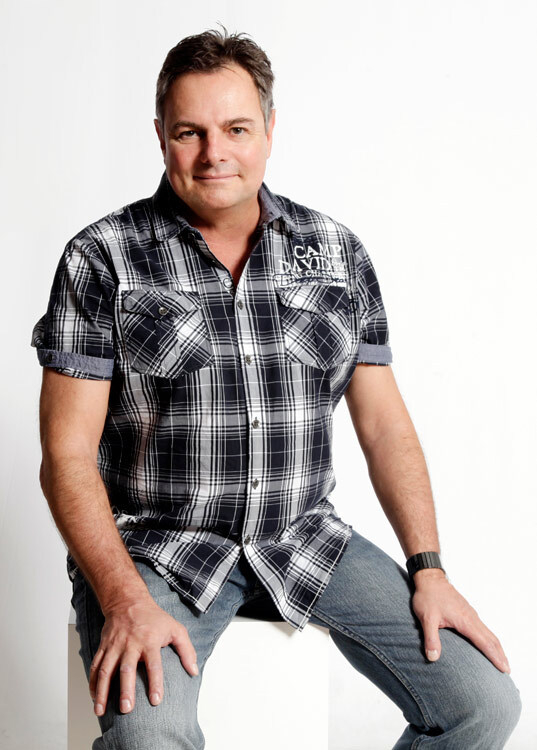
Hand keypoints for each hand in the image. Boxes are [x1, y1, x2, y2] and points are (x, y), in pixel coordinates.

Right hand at [89, 596, 198, 716]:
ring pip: (106, 670)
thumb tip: (194, 671)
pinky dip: (93, 682)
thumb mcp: (175, 628)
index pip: (154, 665)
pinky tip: (94, 697)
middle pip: (127, 669)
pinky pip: (95, 665)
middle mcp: (130, 644)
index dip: (155, 683)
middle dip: (126, 690)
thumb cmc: (154, 617)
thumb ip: (186, 650)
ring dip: (102, 691)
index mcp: (149, 640)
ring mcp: (115, 645)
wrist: (128, 600)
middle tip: (126, 709)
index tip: (156, 701)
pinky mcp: (103, 646)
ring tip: (101, 711)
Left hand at [411, 569, 510, 673]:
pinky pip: (483, 628)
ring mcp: (470, 614)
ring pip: (488, 632)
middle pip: (491, 638)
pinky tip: (487, 644)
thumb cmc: (428, 596)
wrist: (430, 578)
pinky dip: (489, 639)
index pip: (485, 642)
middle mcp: (471, 617)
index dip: (495, 657)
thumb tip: (433, 657)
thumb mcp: (427, 618)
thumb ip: (431, 638)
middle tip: (507, 670)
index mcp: (465, 621)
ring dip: (496, 647)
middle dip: (500, 655)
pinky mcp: (467, 612)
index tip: (504, 669)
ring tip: (501, 660)